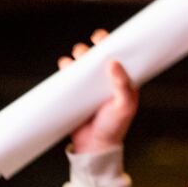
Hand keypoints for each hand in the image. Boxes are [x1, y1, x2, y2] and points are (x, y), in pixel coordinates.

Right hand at [60, 32, 137, 154]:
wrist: (95, 148)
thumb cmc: (114, 127)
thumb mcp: (124, 106)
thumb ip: (122, 84)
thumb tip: (113, 62)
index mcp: (121, 80)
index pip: (116, 55)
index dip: (109, 43)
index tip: (100, 38)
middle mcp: (105, 80)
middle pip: (95, 57)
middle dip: (88, 51)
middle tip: (84, 53)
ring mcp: (89, 87)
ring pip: (80, 65)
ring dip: (75, 58)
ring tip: (72, 62)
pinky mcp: (75, 95)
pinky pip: (68, 78)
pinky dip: (65, 69)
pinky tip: (64, 66)